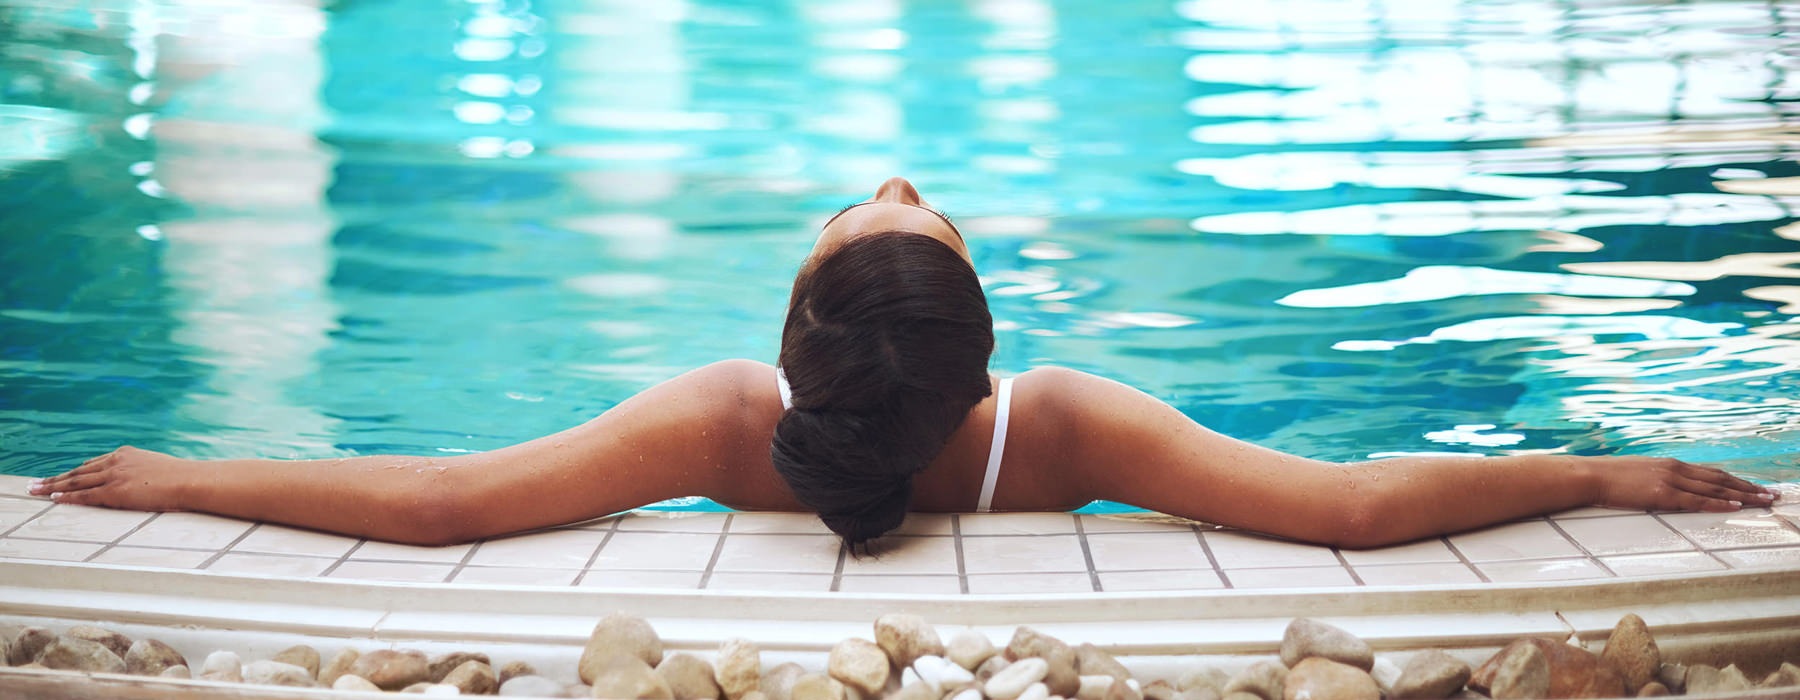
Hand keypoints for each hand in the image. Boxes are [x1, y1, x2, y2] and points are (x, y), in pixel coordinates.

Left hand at [27, 446, 192, 511]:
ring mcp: (114, 475)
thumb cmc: (183, 477)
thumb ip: (144, 472)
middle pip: (78, 471)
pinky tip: (53, 499)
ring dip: (52, 486)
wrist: (190, 480)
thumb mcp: (160, 468)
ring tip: (34, 490)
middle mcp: (116, 461)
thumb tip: (144, 482)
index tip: (62, 476)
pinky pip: (85, 495)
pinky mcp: (115, 491)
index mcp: (127, 454)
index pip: (94, 464)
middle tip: (34, 483)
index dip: (75, 472)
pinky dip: (67, 497)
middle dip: (55, 478)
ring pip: (75, 481)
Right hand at [1589, 456, 1775, 511]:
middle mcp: (1676, 469)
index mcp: (1670, 464)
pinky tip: (1737, 505)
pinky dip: (1720, 503)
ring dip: (1744, 494)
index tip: (1754, 486)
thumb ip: (1657, 479)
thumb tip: (1667, 488)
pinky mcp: (1663, 494)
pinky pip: (1698, 501)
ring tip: (1764, 500)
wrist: (1590, 476)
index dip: (1736, 480)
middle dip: (1749, 487)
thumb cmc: (1609, 477)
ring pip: (1716, 488)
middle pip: (1721, 479)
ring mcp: (1670, 481)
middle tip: (1772, 494)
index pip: (1712, 473)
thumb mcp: (1638, 474)